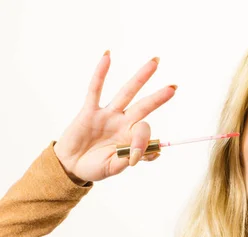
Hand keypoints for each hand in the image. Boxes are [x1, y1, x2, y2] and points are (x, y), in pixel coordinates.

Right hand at [53, 50, 176, 183]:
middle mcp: (123, 123)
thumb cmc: (94, 167)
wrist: (70, 166)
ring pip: (127, 93)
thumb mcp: (113, 167)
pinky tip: (108, 55)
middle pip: (145, 106)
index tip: (133, 159)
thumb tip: (154, 153)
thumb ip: (127, 160)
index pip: (144, 133)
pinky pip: (95, 89)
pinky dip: (101, 73)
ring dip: (141, 78)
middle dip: (159, 97)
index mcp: (131, 137)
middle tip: (175, 87)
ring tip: (155, 62)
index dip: (142, 144)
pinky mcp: (89, 111)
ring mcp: (108, 115)